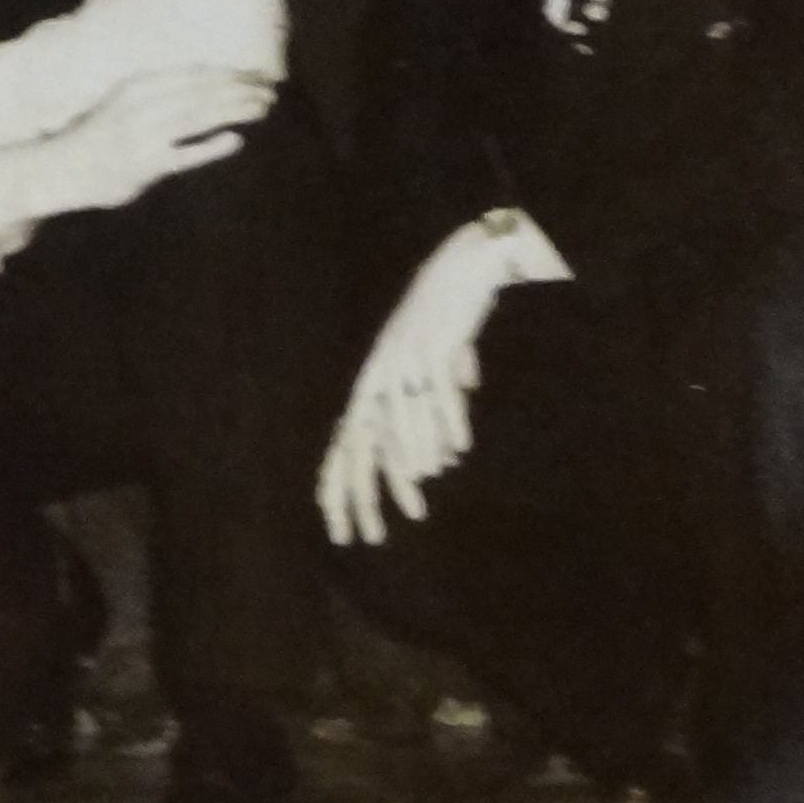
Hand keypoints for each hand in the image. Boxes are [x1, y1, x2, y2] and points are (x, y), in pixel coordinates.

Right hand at [32, 65, 276, 222]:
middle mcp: (140, 105)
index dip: (228, 72)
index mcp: (135, 86)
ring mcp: (142, 135)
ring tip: (262, 106)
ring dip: (233, 109)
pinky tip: (234, 141)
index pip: (192, 74)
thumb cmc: (96, 138)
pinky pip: (184, 154)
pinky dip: (210, 147)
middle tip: (269, 89)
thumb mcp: (121, 104)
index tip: (257, 73)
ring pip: (197, 116)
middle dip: (238, 88)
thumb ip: (155, 96)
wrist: (58, 168)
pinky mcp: (144, 165)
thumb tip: (201, 88)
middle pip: (200, 92)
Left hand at [318, 223, 533, 547]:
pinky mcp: (435, 342)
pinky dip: (446, 418)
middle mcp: (379, 376)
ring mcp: (404, 358)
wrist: (461, 268)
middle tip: (372, 534)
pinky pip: (437, 388)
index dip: (341, 488)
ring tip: (417, 492)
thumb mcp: (431, 378)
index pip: (347, 446)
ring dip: (409, 455)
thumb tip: (443, 459)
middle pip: (363, 441)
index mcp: (372, 386)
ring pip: (400, 417)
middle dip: (364, 489)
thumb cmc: (444, 326)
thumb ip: (432, 416)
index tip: (344, 532)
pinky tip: (457, 449)